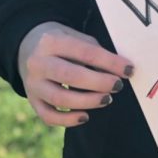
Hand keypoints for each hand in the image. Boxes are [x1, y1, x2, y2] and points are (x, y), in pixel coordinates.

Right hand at [17, 21, 133, 127]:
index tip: (129, 69)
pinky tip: (85, 116)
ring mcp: (32, 84)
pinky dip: (67, 120)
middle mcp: (38, 63)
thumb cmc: (62, 42)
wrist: (28, 46)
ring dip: (87, 102)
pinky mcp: (32, 100)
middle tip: (118, 86)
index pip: (85, 52)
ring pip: (60, 99)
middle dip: (99, 83)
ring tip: (107, 99)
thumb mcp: (75, 37)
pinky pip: (48, 116)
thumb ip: (94, 51)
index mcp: (52, 41)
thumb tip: (118, 70)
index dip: (110, 62)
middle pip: (71, 76)